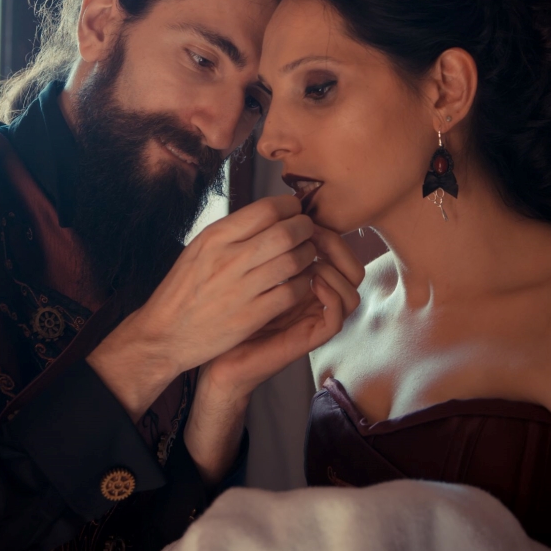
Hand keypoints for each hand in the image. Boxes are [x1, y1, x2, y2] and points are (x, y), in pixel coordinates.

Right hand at [87, 195, 317, 419]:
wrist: (165, 334)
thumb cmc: (183, 291)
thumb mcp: (199, 249)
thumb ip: (232, 232)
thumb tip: (269, 215)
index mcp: (215, 237)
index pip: (266, 209)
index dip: (290, 207)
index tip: (295, 211)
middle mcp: (229, 259)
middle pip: (286, 232)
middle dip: (305, 228)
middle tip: (308, 231)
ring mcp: (242, 288)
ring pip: (294, 261)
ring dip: (308, 255)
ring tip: (306, 255)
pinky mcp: (252, 316)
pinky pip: (292, 292)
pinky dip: (303, 283)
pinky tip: (300, 281)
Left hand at [199, 225, 363, 402]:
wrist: (197, 343)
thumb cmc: (218, 302)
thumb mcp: (240, 263)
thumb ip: (262, 241)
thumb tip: (278, 207)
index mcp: (302, 275)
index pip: (336, 250)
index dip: (326, 229)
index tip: (302, 217)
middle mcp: (313, 296)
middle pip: (352, 266)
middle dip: (336, 244)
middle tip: (312, 233)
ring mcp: (312, 317)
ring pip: (353, 291)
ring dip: (336, 269)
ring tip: (311, 259)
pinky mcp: (307, 338)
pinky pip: (337, 317)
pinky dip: (332, 296)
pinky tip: (311, 282)